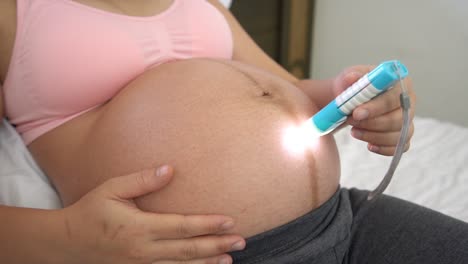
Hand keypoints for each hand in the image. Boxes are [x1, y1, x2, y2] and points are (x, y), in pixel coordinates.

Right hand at [60, 165, 244, 263]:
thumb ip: (142, 180)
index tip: (229, 220)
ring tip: (229, 258)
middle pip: (188, 250)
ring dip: (208, 263)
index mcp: (139, 228)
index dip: (208, 224)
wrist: (68, 243)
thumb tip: (170, 169)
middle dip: (217, 245)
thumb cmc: (91, 211)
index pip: (182, 226)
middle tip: (241, 240)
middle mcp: (143, 250)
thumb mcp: (112, 189)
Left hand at [333, 65, 415, 155]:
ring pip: (399, 134)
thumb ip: (351, 77)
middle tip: (351, 122)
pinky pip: (400, 147)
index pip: (394, 97)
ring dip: (374, 136)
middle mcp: (409, 101)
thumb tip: (351, 78)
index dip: (376, 107)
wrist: (350, 102)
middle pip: (399, 119)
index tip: (356, 113)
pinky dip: (384, 148)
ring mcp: (408, 120)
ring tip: (354, 131)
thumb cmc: (353, 87)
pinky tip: (369, 145)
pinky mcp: (403, 135)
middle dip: (372, 124)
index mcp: (400, 83)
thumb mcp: (349, 78)